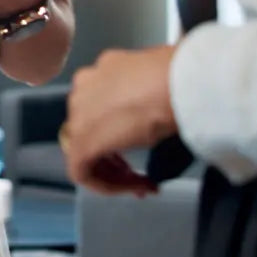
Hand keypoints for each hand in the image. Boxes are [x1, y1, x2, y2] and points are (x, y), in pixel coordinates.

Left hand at [62, 45, 178, 195]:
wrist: (175, 84)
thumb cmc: (178, 79)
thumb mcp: (160, 85)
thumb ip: (148, 96)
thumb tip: (159, 114)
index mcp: (103, 70)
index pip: (103, 106)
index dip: (123, 132)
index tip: (147, 147)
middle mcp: (84, 88)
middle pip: (92, 128)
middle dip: (115, 155)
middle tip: (142, 172)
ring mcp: (79, 114)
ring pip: (85, 150)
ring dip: (114, 173)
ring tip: (143, 184)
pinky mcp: (81, 143)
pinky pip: (83, 171)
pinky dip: (108, 185)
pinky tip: (136, 187)